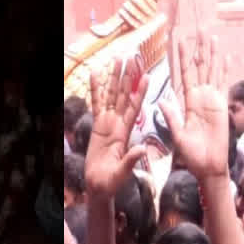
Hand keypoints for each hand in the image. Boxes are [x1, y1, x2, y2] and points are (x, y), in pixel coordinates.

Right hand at [84, 53, 148, 197]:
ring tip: (117, 60)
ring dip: (114, 78)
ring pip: (111, 96)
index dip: (140, 92)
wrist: (99, 186)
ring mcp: (107, 123)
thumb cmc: (112, 182)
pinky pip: (96, 104)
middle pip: (124, 96)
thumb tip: (141, 149)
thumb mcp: (122, 172)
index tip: (147, 75)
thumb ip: (131, 160)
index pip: (135, 108)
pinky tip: (96, 74)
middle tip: (132, 57)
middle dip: (128, 77)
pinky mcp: (96, 126)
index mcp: (126, 133)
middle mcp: (118, 124)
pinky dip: (96, 89)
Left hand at [159, 32, 229, 180]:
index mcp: (187, 102)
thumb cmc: (192, 155)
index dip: (182, 58)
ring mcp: (212, 100)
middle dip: (199, 48)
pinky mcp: (223, 106)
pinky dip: (225, 70)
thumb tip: (160, 99)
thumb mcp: (178, 135)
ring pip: (212, 71)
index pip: (183, 74)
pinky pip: (224, 85)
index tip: (179, 40)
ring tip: (212, 36)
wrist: (209, 166)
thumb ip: (171, 117)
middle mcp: (199, 97)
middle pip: (199, 67)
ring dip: (212, 54)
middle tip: (199, 28)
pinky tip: (227, 57)